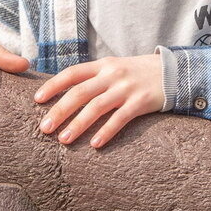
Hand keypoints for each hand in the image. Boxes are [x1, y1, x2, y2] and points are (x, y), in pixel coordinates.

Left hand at [35, 54, 163, 147]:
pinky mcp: (141, 102)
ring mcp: (126, 88)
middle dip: (60, 111)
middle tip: (44, 128)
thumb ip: (93, 78)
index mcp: (102, 66)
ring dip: (78, 124)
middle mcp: (111, 75)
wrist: (173, 72)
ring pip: (96, 107)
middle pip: (79, 93)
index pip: (71, 73)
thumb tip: (65, 94)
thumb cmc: (137, 74)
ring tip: (64, 140)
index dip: (53, 86)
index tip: (37, 100)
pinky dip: (106, 131)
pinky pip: (120, 118)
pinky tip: (95, 144)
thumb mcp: (114, 68)